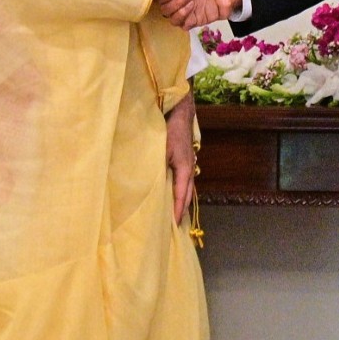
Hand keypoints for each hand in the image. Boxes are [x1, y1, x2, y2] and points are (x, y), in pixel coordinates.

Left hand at [166, 94, 197, 222]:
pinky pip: (184, 181)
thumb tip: (149, 183)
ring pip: (187, 188)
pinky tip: (175, 196)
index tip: (173, 223)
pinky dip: (181, 192)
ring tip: (176, 216)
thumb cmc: (170, 130)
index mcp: (184, 169)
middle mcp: (189, 169)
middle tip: (176, 226)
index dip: (177, 209)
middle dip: (182, 210)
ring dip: (182, 201)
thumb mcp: (161, 149)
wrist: (181, 113)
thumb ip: (157, 166)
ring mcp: (189, 165)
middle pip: (187, 195)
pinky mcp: (185, 161)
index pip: (181, 194)